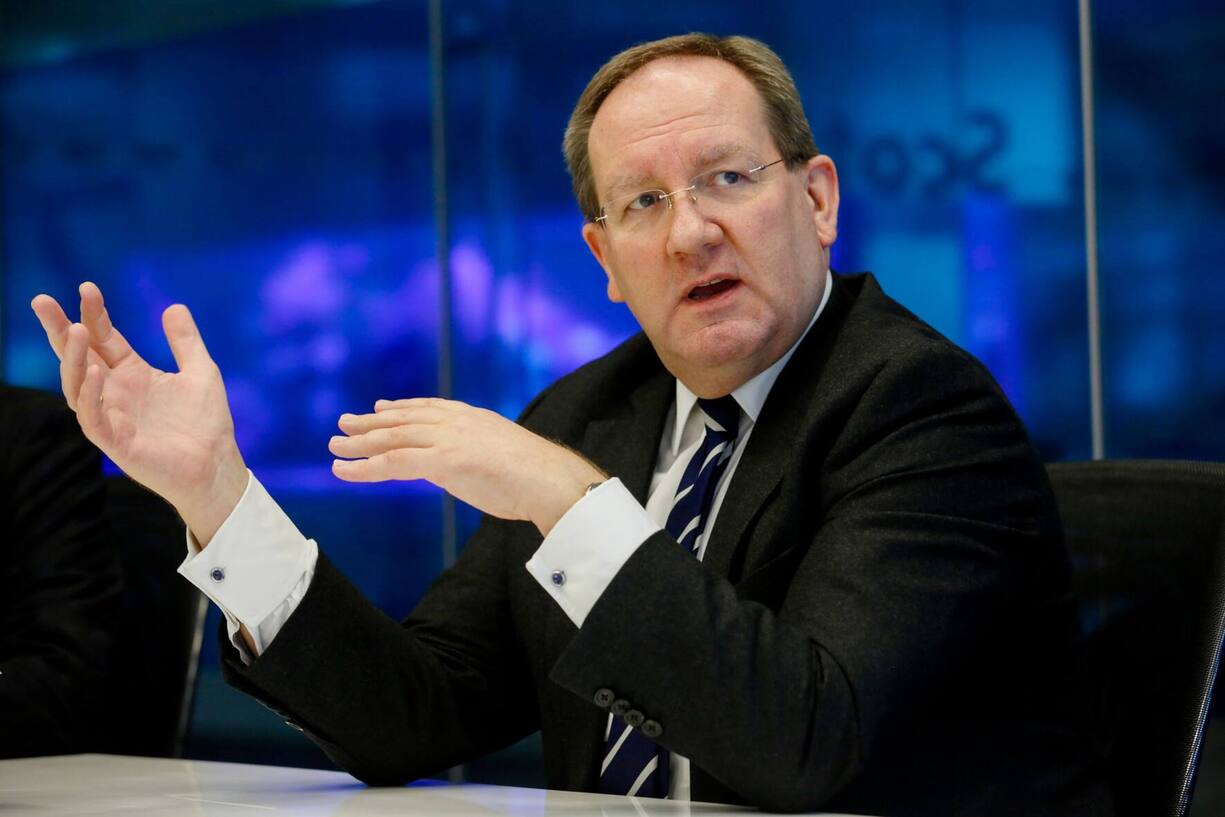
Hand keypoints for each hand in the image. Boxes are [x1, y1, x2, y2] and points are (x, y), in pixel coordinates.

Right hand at [31, 282, 247, 544]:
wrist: (217, 466)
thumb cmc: (207, 424)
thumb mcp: (202, 372)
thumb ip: (186, 342)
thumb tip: (173, 306)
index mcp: (132, 375)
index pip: (104, 339)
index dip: (94, 314)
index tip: (87, 288)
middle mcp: (115, 393)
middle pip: (79, 357)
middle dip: (60, 331)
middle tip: (42, 301)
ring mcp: (112, 417)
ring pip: (78, 385)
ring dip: (73, 359)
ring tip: (75, 330)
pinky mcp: (116, 443)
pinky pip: (94, 418)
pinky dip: (90, 396)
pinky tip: (94, 372)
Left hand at [329, 398, 605, 534]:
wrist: (550, 480)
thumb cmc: (534, 477)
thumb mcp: (501, 455)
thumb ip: (477, 454)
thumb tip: (466, 466)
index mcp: (471, 418)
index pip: (428, 408)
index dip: (401, 408)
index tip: (381, 407)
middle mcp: (455, 422)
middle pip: (403, 419)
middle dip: (371, 422)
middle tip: (344, 423)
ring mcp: (448, 439)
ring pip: (392, 438)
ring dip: (359, 443)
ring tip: (334, 447)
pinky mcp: (442, 460)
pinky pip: (394, 462)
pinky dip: (364, 467)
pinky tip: (343, 471)